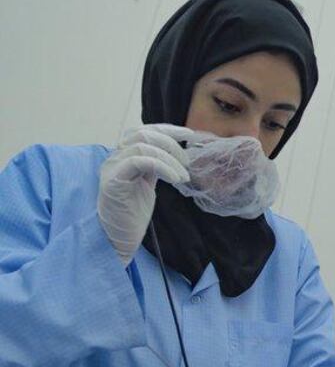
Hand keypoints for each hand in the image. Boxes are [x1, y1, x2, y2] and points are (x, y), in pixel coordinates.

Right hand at [97, 124, 191, 264]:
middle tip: (187, 163)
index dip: (168, 129)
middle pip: (144, 134)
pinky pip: (139, 161)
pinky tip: (175, 180)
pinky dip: (162, 167)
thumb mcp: (148, 182)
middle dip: (171, 144)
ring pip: (143, 145)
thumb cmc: (133, 213)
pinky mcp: (113, 181)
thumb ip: (155, 165)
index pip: (145, 131)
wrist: (117, 237)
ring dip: (170, 159)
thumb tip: (176, 152)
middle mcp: (115, 158)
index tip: (190, 135)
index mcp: (124, 156)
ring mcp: (112, 167)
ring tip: (183, 176)